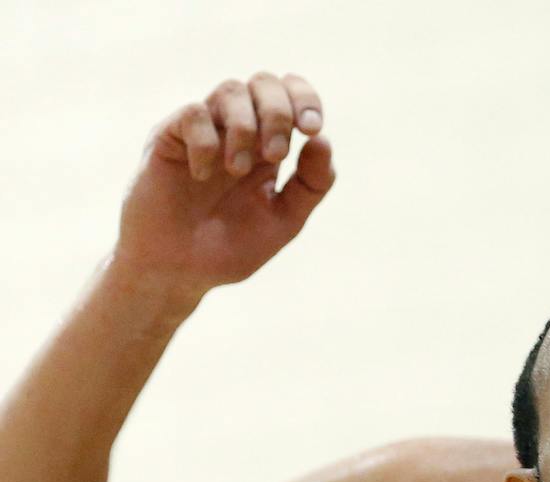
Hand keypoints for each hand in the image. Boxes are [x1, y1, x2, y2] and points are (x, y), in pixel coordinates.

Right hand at [113, 73, 335, 298]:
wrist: (179, 272)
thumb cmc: (229, 248)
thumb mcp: (284, 221)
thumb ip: (311, 185)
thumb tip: (323, 140)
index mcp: (269, 147)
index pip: (291, 96)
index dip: (306, 98)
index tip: (312, 129)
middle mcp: (237, 132)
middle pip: (264, 83)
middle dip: (279, 113)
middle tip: (276, 155)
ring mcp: (203, 132)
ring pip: (231, 90)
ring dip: (245, 128)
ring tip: (238, 170)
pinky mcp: (168, 138)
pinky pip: (193, 114)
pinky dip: (207, 143)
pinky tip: (203, 176)